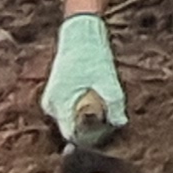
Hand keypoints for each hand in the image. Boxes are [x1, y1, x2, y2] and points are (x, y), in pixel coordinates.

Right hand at [41, 12, 126, 143]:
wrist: (80, 33)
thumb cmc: (91, 55)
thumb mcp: (107, 79)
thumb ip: (114, 103)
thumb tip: (121, 123)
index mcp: (59, 103)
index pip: (71, 135)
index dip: (89, 139)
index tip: (106, 132)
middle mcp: (51, 105)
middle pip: (71, 129)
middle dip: (89, 129)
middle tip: (108, 118)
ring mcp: (52, 100)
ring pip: (70, 120)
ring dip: (86, 119)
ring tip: (102, 105)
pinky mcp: (56, 95)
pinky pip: (69, 111)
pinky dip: (81, 110)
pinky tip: (95, 99)